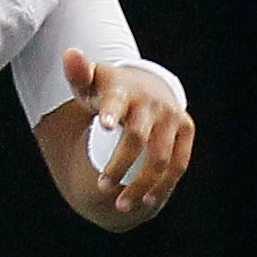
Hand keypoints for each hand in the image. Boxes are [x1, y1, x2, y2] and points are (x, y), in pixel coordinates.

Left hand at [63, 46, 194, 216]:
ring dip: (142, 184)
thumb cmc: (106, 90)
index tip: (104, 125)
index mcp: (122, 88)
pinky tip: (147, 200)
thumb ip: (77, 73)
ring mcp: (171, 115)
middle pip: (136, 138)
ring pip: (160, 158)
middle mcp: (150, 101)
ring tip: (121, 205)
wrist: (145, 84)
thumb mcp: (89, 81)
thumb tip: (71, 52)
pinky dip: (164, 184)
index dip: (111, 112)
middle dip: (119, 165)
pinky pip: (178, 163)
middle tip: (101, 186)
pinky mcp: (186, 128)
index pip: (115, 101)